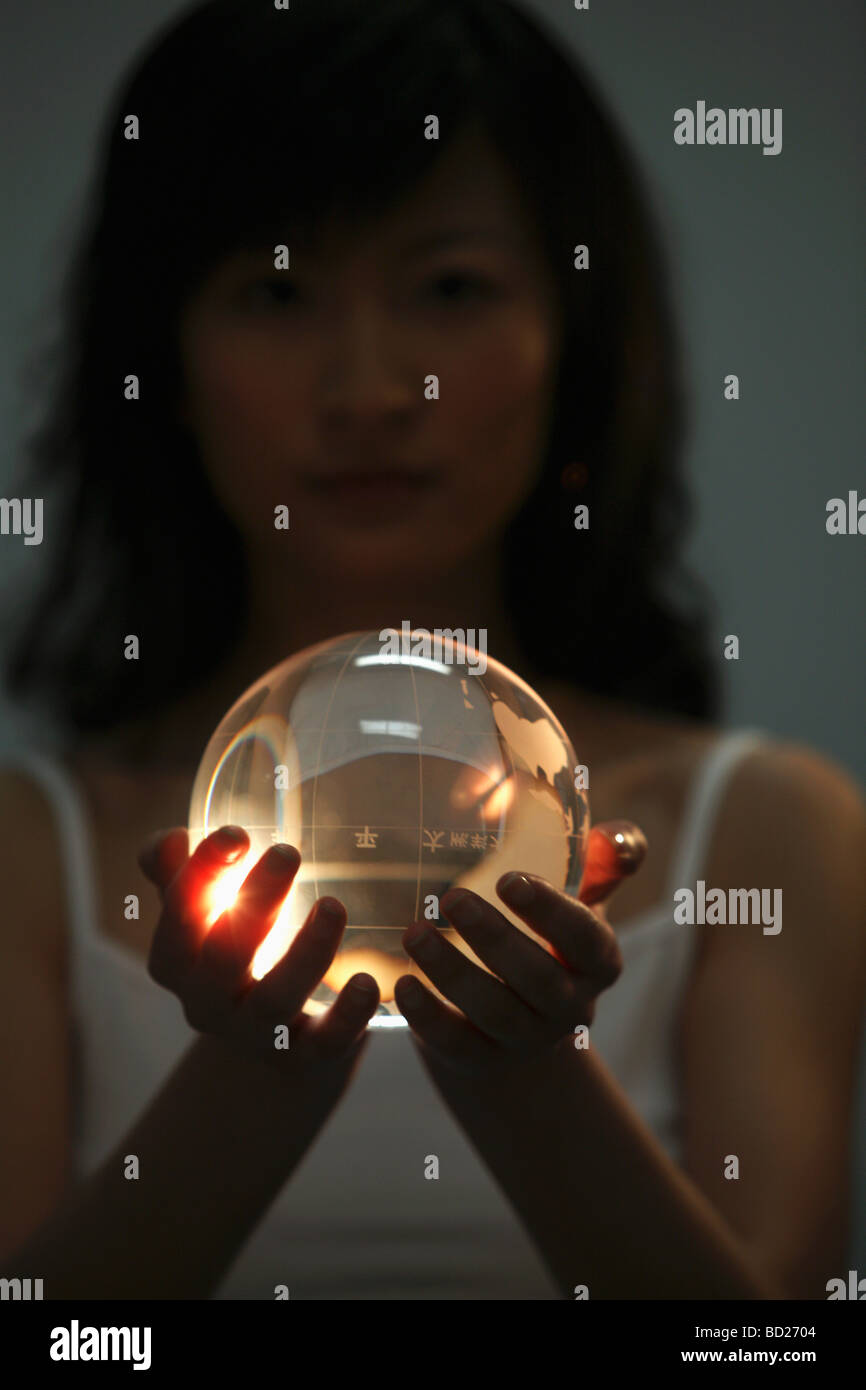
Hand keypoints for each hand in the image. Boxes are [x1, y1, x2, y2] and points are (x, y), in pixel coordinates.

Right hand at [138, 825, 380, 1080]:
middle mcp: (207, 1005)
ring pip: (276, 999)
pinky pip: (325, 1044)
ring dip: (306, 951)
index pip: (179, 917)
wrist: (268, 1040)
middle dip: (256, 902)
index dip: (203, 874)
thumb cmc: (230, 951)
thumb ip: (175, 872)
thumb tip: (170, 839)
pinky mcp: (304, 1059)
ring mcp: (255, 1036)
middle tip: (288, 851)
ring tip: (334, 905)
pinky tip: (366, 981)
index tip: (237, 833)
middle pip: (224, 956)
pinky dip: (347, 1016)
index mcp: (174, 964)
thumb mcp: (198, 914)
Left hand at [393, 821, 646, 1079]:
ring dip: (452, 972)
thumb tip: (619, 838)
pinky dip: (428, 1016)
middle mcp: (570, 1007)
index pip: (586, 939)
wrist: (521, 1025)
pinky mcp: (480, 1059)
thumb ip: (604, 862)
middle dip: (494, 938)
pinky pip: (456, 1043)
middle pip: (538, 979)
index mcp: (598, 962)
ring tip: (414, 933)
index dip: (550, 911)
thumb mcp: (581, 902)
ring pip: (495, 1011)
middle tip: (451, 898)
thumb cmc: (551, 941)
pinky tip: (402, 985)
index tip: (508, 879)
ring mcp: (526, 1039)